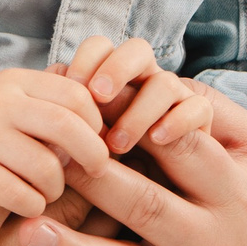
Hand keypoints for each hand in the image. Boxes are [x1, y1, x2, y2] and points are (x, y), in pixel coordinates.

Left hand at [15, 80, 246, 245]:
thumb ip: (214, 114)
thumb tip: (163, 78)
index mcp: (234, 193)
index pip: (184, 152)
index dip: (139, 127)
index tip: (90, 107)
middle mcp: (214, 242)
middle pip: (147, 206)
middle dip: (94, 182)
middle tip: (43, 160)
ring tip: (28, 232)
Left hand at [61, 36, 212, 155]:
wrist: (147, 198)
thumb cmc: (99, 169)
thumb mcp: (79, 143)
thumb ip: (67, 121)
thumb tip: (47, 106)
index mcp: (112, 77)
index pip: (101, 47)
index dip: (87, 58)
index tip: (70, 85)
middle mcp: (145, 80)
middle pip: (137, 50)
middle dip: (116, 68)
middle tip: (96, 97)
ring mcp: (175, 99)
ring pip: (165, 82)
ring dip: (138, 110)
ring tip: (116, 144)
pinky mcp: (199, 122)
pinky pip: (197, 108)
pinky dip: (177, 120)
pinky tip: (156, 140)